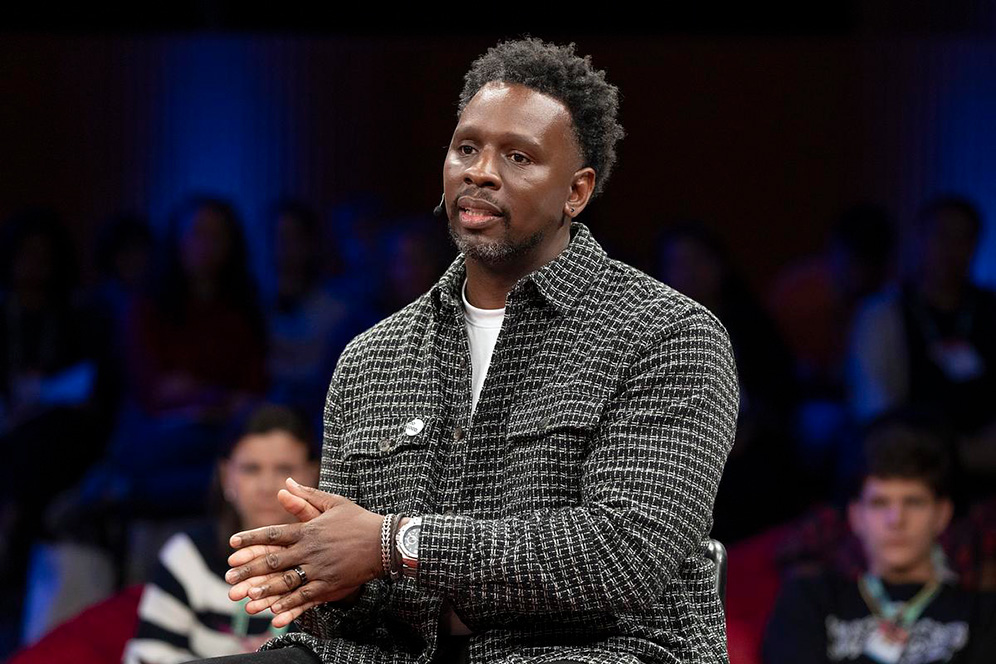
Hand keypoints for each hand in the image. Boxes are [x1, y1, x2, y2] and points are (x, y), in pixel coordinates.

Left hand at [225, 479, 383, 626]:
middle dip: (249, 569)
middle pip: (273, 561)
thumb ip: (306, 496)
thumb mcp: (333, 503)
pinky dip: (289, 605)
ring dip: (264, 590)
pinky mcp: (330, 584)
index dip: (251, 539)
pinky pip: (305, 597)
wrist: (384, 541)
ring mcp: (319, 569)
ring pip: (286, 581)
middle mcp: (310, 550)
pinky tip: (274, 613)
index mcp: (308, 530)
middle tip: (229, 576)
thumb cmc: (358, 520)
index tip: (232, 543)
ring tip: (245, 597)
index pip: (273, 534)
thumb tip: (286, 483)